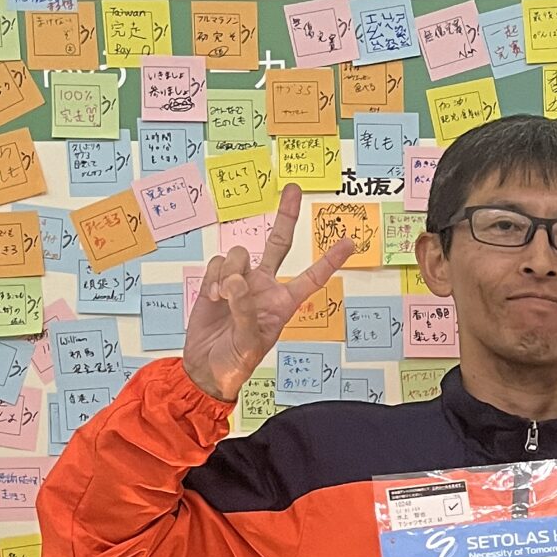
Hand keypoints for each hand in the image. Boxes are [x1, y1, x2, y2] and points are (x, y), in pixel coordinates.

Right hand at [182, 184, 355, 401]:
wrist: (205, 366)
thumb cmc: (235, 361)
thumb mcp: (249, 343)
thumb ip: (244, 310)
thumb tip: (236, 282)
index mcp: (283, 304)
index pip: (312, 277)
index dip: (331, 260)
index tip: (351, 242)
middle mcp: (265, 286)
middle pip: (279, 243)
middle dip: (286, 216)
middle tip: (293, 190)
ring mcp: (241, 280)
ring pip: (239, 254)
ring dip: (230, 273)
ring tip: (225, 299)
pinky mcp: (217, 280)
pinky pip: (218, 263)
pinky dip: (214, 279)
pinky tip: (214, 298)